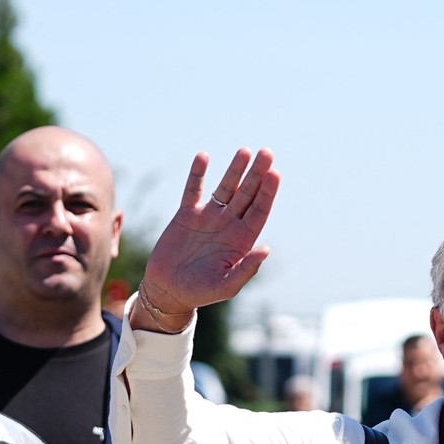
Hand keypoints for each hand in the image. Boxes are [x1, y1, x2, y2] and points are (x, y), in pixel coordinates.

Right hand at [139, 147, 280, 318]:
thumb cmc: (200, 292)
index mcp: (241, 240)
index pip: (259, 211)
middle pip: (246, 193)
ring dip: (235, 170)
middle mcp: (228, 225)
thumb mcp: (226, 285)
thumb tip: (266, 249)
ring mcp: (208, 218)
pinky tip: (204, 156)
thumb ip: (246, 268)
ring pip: (225, 188)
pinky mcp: (186, 215)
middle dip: (257, 174)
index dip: (267, 193)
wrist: (168, 291)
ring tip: (244, 151)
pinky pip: (193, 190)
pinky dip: (198, 174)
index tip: (275, 174)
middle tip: (267, 152)